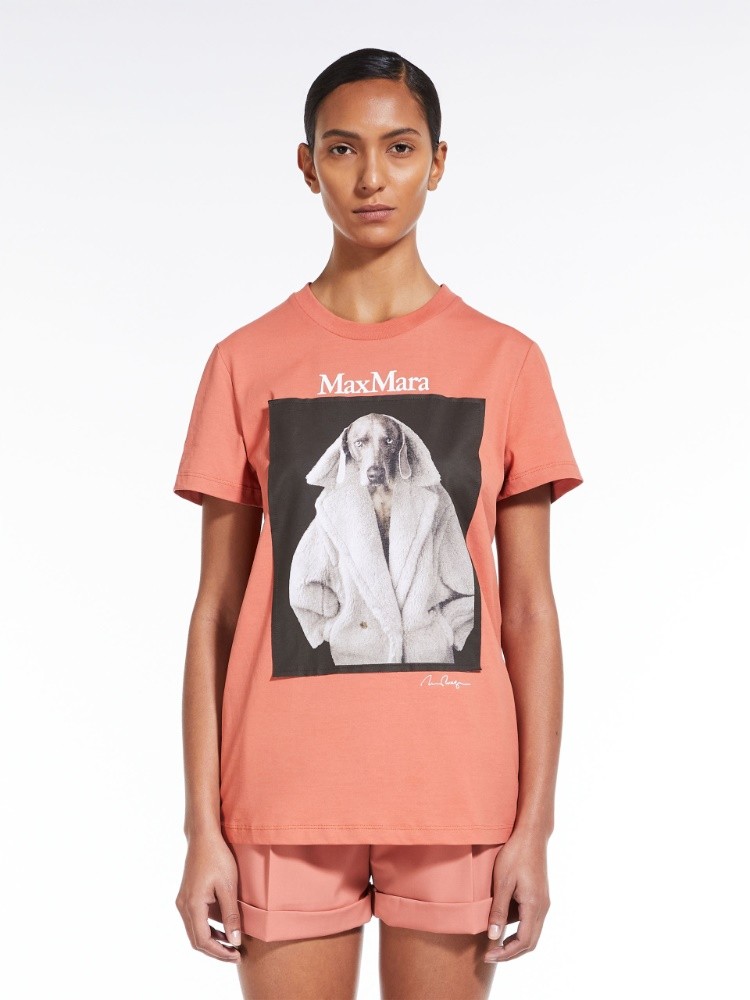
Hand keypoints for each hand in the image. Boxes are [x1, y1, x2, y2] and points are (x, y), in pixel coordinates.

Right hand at [175, 831, 242, 962]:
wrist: (203, 837)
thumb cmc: (218, 858)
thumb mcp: (228, 887)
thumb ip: (231, 915)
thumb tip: (235, 941)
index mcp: (192, 905)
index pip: (203, 941)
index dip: (219, 952)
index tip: (237, 955)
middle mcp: (183, 906)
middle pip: (197, 940)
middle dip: (216, 951)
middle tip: (236, 954)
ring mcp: (183, 902)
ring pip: (195, 932)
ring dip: (212, 941)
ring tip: (232, 944)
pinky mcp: (187, 897)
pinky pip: (195, 921)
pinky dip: (208, 929)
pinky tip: (223, 929)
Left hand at [484, 830, 550, 961]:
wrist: (531, 835)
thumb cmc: (515, 854)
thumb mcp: (502, 881)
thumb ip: (498, 910)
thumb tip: (493, 937)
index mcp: (534, 906)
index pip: (523, 942)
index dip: (506, 953)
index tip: (488, 956)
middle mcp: (543, 907)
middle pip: (530, 942)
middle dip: (511, 953)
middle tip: (490, 955)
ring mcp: (543, 902)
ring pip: (532, 933)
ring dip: (515, 942)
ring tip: (494, 943)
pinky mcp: (540, 896)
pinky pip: (531, 921)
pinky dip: (518, 930)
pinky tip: (502, 924)